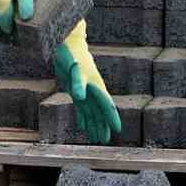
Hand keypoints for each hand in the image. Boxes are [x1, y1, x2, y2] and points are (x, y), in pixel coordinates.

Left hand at [53, 21, 121, 143]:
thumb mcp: (74, 69)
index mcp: (96, 87)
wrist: (68, 44)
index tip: (117, 129)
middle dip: (103, 125)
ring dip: (94, 124)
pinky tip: (83, 126)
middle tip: (105, 140)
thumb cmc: (72, 55)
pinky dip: (83, 118)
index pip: (107, 105)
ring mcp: (85, 91)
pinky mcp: (75, 91)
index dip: (112, 117)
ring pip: (91, 112)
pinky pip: (81, 108)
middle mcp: (92, 91)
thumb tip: (80, 98)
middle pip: (100, 112)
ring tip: (96, 138)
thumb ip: (78, 83)